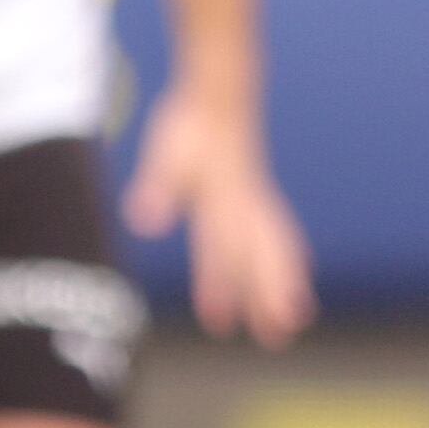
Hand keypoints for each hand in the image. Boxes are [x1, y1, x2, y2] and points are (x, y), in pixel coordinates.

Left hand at [121, 90, 315, 346]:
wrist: (221, 91)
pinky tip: (276, 280)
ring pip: (273, 253)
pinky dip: (278, 264)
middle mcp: (249, 208)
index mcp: (227, 203)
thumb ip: (157, 189)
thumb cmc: (191, 125)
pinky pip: (272, 240)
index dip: (236, 288)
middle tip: (281, 336)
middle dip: (273, 297)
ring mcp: (257, 205)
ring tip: (283, 324)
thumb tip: (144, 223)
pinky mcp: (255, 201)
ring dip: (276, 288)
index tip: (244, 322)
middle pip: (266, 258)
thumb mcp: (167, 156)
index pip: (232, 253)